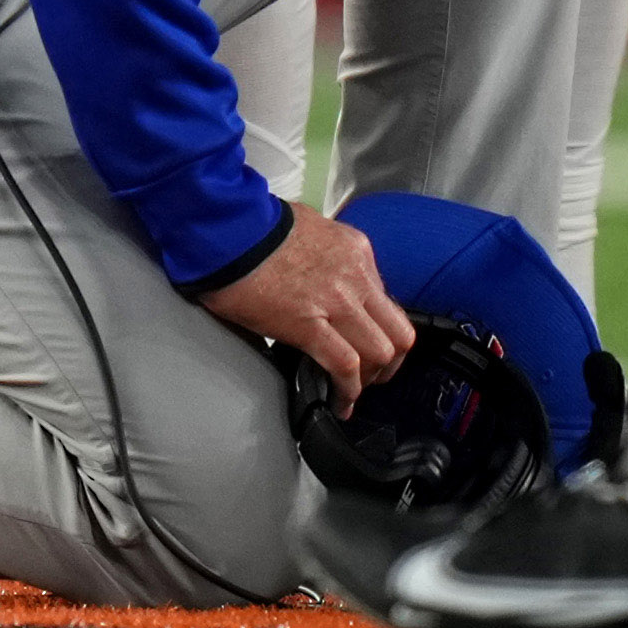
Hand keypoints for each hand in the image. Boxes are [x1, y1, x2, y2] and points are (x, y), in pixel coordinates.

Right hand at [201, 203, 411, 399]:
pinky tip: (339, 403)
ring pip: (380, 352)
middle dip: (388, 361)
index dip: (378, 329)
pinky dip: (347, 391)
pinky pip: (345, 366)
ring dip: (370, 378)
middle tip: (370, 375)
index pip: (386, 301)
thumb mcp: (309, 227)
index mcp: (356, 251)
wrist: (229, 227)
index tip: (365, 342)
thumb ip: (328, 255)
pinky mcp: (309, 326)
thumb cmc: (256, 224)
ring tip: (352, 391)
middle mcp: (356, 276)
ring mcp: (337, 302)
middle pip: (398, 331)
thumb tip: (322, 276)